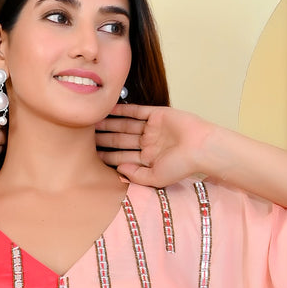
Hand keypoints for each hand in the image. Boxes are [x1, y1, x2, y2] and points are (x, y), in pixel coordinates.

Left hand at [96, 105, 214, 186]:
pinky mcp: (157, 114)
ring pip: (125, 126)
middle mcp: (149, 144)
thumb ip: (136, 176)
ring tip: (92, 122)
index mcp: (148, 160)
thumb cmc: (182, 166)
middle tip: (85, 136)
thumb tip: (118, 170)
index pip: (123, 157)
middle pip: (121, 140)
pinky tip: (108, 109)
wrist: (201, 147)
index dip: (107, 156)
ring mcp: (152, 129)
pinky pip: (136, 111)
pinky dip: (123, 109)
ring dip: (109, 124)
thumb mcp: (156, 178)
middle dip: (104, 139)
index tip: (90, 156)